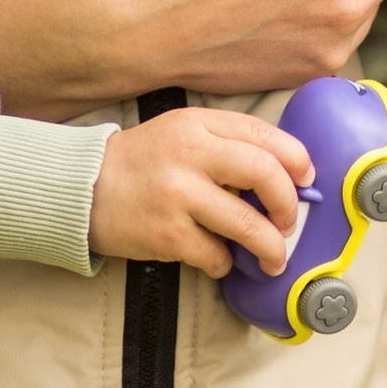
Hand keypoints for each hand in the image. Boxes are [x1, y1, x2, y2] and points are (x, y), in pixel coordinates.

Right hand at [89, 106, 311, 275]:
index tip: (305, 180)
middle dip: (288, 205)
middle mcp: (190, 155)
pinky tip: (218, 259)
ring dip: (270, 247)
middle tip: (288, 222)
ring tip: (272, 257)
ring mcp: (178, 196)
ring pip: (248, 225)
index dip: (297, 161)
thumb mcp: (181, 132)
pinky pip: (216, 256)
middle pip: (265, 175)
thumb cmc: (140, 162)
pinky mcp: (166, 234)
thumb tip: (283, 175)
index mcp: (198, 124)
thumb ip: (226, 142)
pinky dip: (225, 263)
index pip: (265, 137)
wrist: (81, 188)